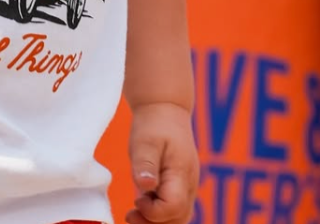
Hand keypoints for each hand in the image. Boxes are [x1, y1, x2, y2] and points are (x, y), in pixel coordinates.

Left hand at [127, 102, 198, 223]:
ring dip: (157, 221)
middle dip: (154, 223)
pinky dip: (161, 214)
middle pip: (178, 218)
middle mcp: (189, 184)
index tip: (136, 199)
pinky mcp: (181, 185)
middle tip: (130, 214)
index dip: (153, 212)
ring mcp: (187, 186)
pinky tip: (143, 204)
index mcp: (182, 174)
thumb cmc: (154, 123)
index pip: (173, 207)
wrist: (165, 107)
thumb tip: (145, 186)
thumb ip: (145, 164)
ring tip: (134, 212)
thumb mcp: (145, 140)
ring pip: (179, 217)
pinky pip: (175, 208)